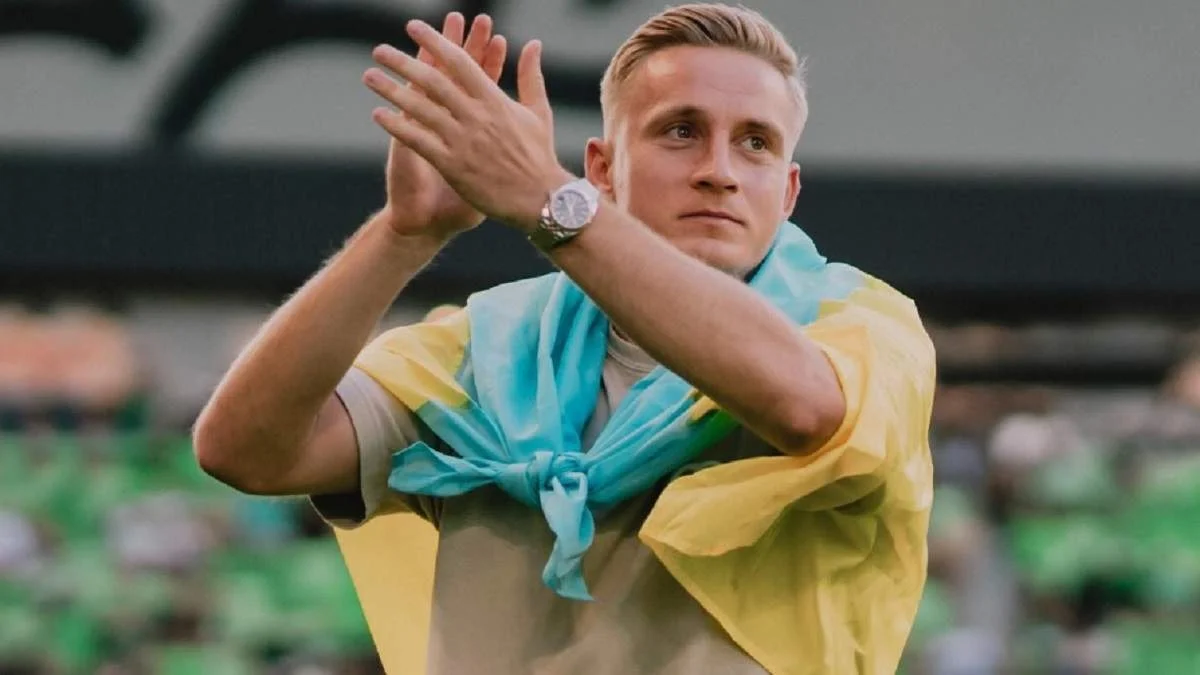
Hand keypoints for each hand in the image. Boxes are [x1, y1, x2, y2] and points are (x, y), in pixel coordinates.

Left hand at [364, 20, 572, 232]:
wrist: (540, 200)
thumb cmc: (539, 156)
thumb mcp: (539, 112)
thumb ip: (531, 75)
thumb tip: (533, 43)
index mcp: (495, 100)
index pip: (460, 62)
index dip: (435, 41)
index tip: (413, 27)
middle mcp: (476, 117)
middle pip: (433, 81)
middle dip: (403, 62)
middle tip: (379, 50)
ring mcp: (463, 141)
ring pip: (420, 108)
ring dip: (392, 90)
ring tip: (370, 76)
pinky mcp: (453, 166)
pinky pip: (419, 141)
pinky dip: (398, 127)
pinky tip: (378, 115)